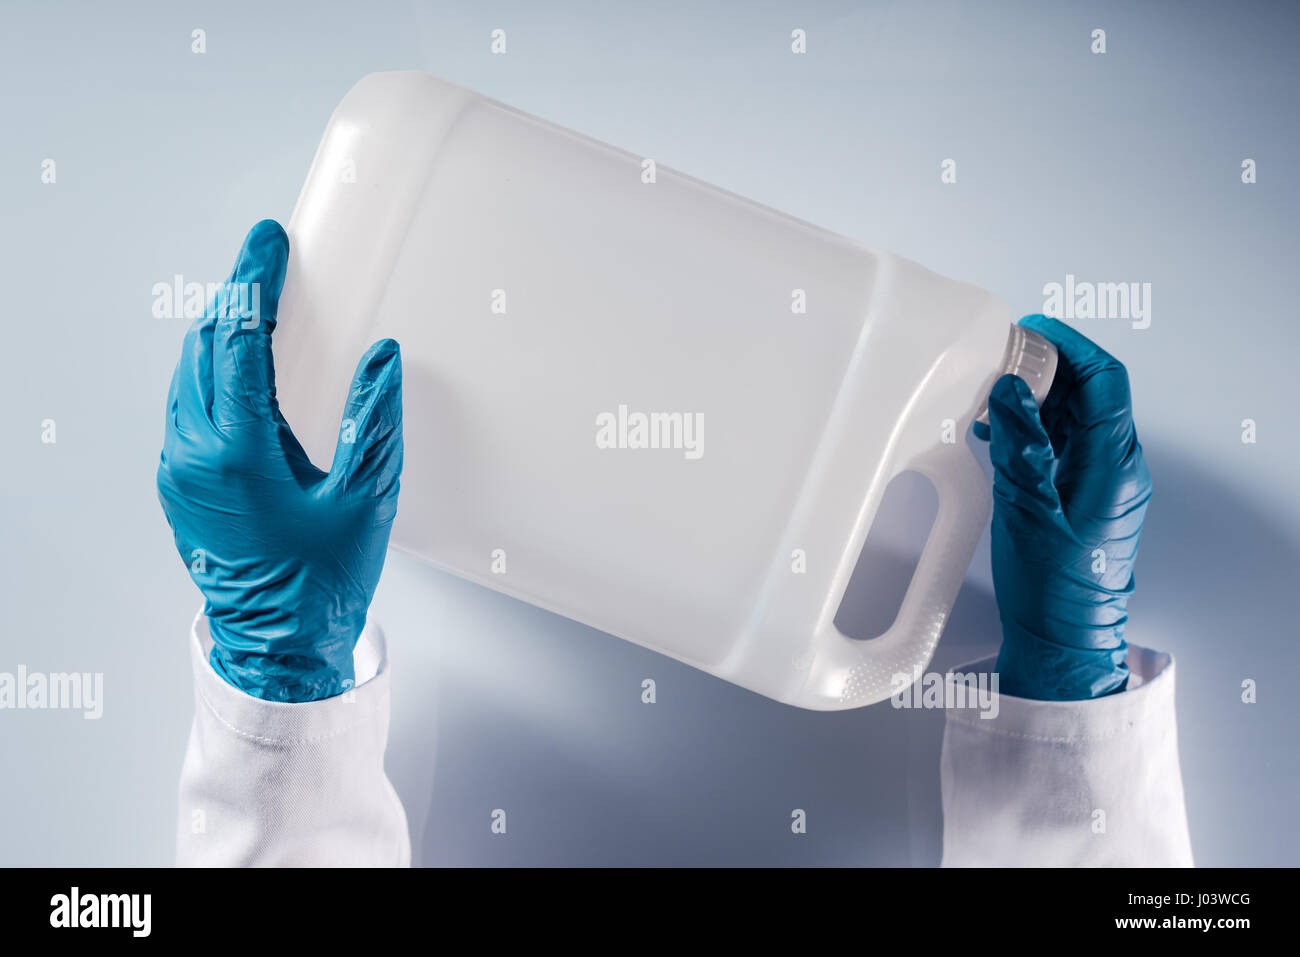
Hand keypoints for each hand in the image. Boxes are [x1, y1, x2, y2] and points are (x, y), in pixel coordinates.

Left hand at [157, 220, 402, 701]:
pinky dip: (209, 374)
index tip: (267, 242)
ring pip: (187, 377)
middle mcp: (194, 454)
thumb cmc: (320, 586)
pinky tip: (237, 372)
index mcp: (238, 451)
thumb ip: (373, 420)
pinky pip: (185, 409)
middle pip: (202, 348)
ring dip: (218, 336)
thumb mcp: (364, 499)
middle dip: (233, 300)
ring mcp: (178, 472)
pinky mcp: (180, 488)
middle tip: (265, 267)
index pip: (237, 339)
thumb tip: (380, 358)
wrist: (278, 650)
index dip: (254, 281)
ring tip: (254, 310)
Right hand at [974, 315, 1150, 699]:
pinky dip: (1033, 427)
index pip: (1104, 381)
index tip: (1031, 331)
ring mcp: (1102, 481)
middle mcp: (1116, 468)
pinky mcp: (1083, 494)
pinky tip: (999, 432)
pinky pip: (1063, 443)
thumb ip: (1020, 446)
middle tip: (999, 361)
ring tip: (991, 396)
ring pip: (1074, 416)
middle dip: (1046, 368)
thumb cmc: (1054, 590)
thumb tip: (1010, 391)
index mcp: (1114, 466)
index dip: (1070, 346)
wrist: (1063, 639)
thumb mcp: (1028, 512)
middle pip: (1089, 393)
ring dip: (1035, 398)